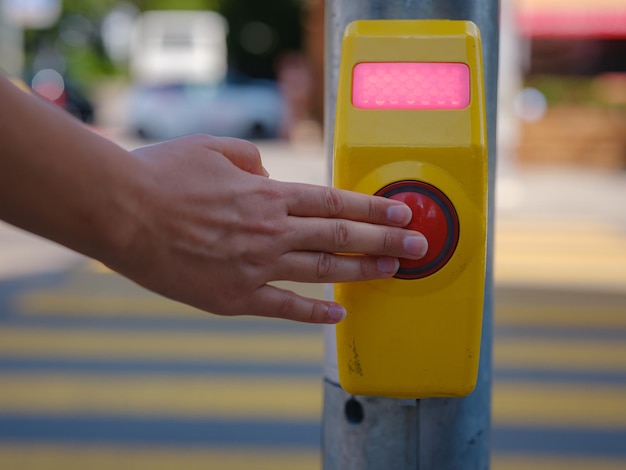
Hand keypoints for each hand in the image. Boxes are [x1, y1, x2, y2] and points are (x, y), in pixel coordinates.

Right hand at [107, 135, 427, 323]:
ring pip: (322, 268)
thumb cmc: (162, 173)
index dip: (372, 207)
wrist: (121, 211)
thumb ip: (250, 159)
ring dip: (361, 270)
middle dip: (385, 239)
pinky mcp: (235, 297)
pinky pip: (285, 307)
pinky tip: (340, 311)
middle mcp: (270, 229)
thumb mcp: (212, 148)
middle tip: (418, 245)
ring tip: (394, 272)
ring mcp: (255, 265)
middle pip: (340, 234)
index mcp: (266, 193)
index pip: (333, 201)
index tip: (401, 212)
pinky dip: (315, 310)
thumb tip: (270, 176)